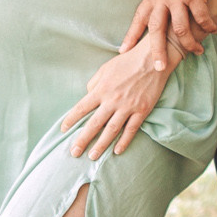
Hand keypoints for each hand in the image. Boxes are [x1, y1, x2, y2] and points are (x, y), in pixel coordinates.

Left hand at [59, 35, 178, 158]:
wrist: (153, 59)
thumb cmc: (127, 61)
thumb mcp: (105, 68)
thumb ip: (94, 83)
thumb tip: (87, 94)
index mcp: (101, 89)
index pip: (81, 108)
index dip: (71, 120)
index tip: (63, 129)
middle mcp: (112, 100)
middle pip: (94, 124)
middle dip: (83, 140)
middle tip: (74, 153)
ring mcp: (128, 107)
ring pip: (111, 131)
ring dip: (101, 145)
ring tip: (92, 156)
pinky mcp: (142, 110)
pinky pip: (131, 130)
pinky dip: (124, 142)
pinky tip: (117, 151)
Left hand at [123, 0, 216, 62]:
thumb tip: (157, 15)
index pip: (139, 18)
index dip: (131, 35)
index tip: (123, 51)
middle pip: (157, 29)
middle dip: (157, 50)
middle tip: (159, 67)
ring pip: (180, 28)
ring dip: (189, 43)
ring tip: (197, 50)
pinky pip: (201, 17)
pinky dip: (207, 27)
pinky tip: (212, 31)